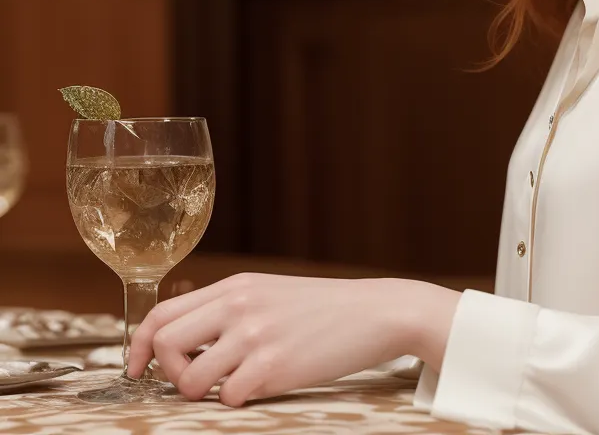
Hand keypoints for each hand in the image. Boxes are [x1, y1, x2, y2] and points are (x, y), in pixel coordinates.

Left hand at [126, 272, 460, 405]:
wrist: (375, 312)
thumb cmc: (322, 309)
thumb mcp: (271, 294)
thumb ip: (230, 309)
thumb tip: (185, 341)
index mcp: (236, 286)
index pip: (164, 312)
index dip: (139, 346)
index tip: (137, 369)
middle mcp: (240, 305)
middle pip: (167, 345)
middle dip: (171, 374)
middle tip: (196, 381)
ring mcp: (256, 334)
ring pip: (191, 380)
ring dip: (206, 393)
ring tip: (235, 384)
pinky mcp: (274, 365)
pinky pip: (229, 398)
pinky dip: (240, 400)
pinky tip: (265, 385)